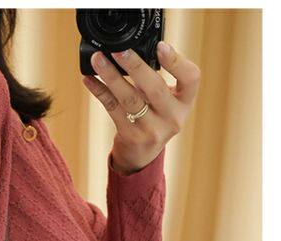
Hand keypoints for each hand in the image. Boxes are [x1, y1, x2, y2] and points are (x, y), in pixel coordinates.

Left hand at [82, 41, 200, 173]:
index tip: (160, 46)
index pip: (191, 78)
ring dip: (111, 77)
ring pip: (130, 99)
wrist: (142, 155)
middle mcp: (172, 117)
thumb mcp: (165, 100)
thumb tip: (130, 48)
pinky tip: (89, 79)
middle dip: (135, 66)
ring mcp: (152, 130)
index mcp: (184, 102)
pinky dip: (100, 91)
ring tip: (98, 59)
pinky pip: (113, 109)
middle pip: (154, 88)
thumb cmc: (153, 116)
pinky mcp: (131, 137)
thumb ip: (156, 78)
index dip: (176, 61)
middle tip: (118, 50)